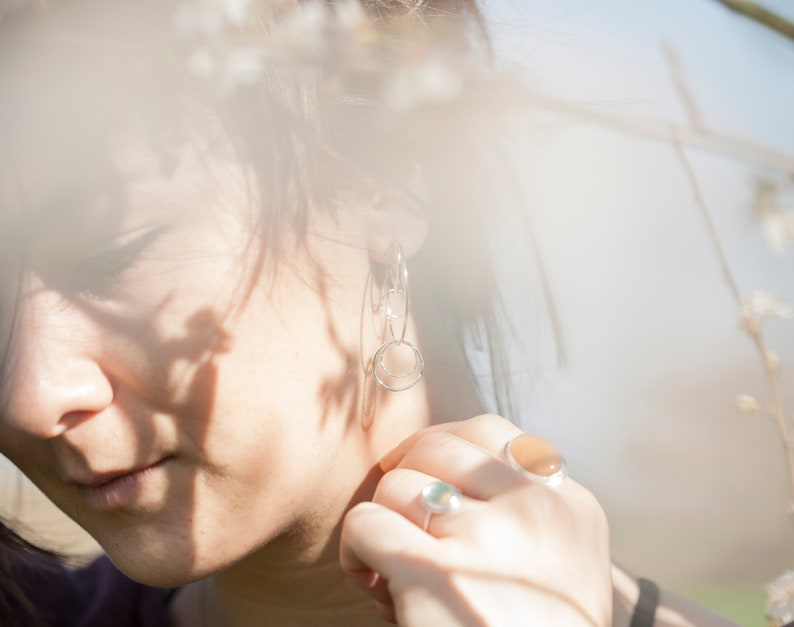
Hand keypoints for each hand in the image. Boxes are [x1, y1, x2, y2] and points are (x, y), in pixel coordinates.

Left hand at [339, 414, 611, 625]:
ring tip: (389, 562)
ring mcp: (486, 537)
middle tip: (403, 521)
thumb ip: (521, 508)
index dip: (441, 447)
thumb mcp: (561, 563)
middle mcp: (534, 510)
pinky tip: (372, 579)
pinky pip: (367, 523)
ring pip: (397, 483)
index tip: (424, 478)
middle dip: (406, 477)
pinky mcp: (436, 573)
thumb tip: (439, 470)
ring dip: (382, 519)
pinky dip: (356, 550)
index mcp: (568, 504)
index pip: (489, 431)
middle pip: (436, 446)